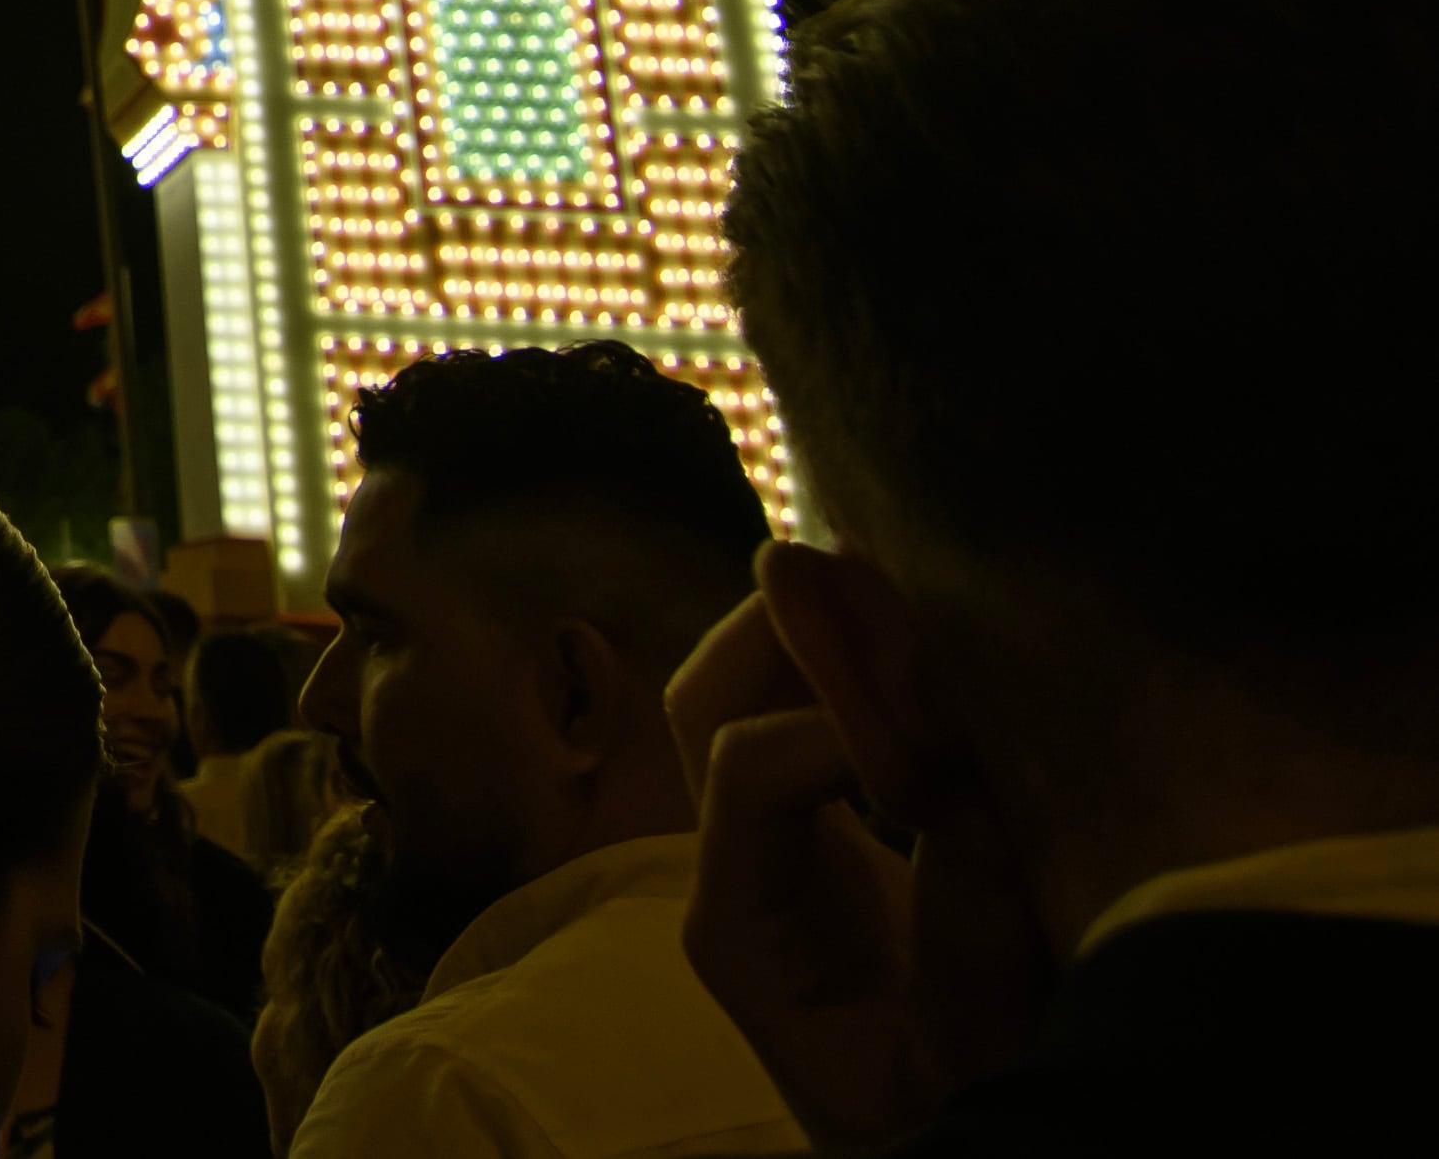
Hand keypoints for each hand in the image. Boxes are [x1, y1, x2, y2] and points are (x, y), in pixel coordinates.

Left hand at [671, 581, 936, 1153]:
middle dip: (792, 628)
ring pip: (737, 688)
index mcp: (740, 929)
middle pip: (709, 697)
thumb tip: (953, 752)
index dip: (840, 721)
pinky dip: (845, 667)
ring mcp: (758, 846)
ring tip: (904, 596)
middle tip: (893, 582)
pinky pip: (796, 715)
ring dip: (813, 630)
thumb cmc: (953, 1095)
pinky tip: (917, 646)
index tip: (944, 727)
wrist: (925, 1132)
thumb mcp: (975, 1023)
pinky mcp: (811, 832)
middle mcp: (725, 872)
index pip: (748, 765)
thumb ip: (970, 905)